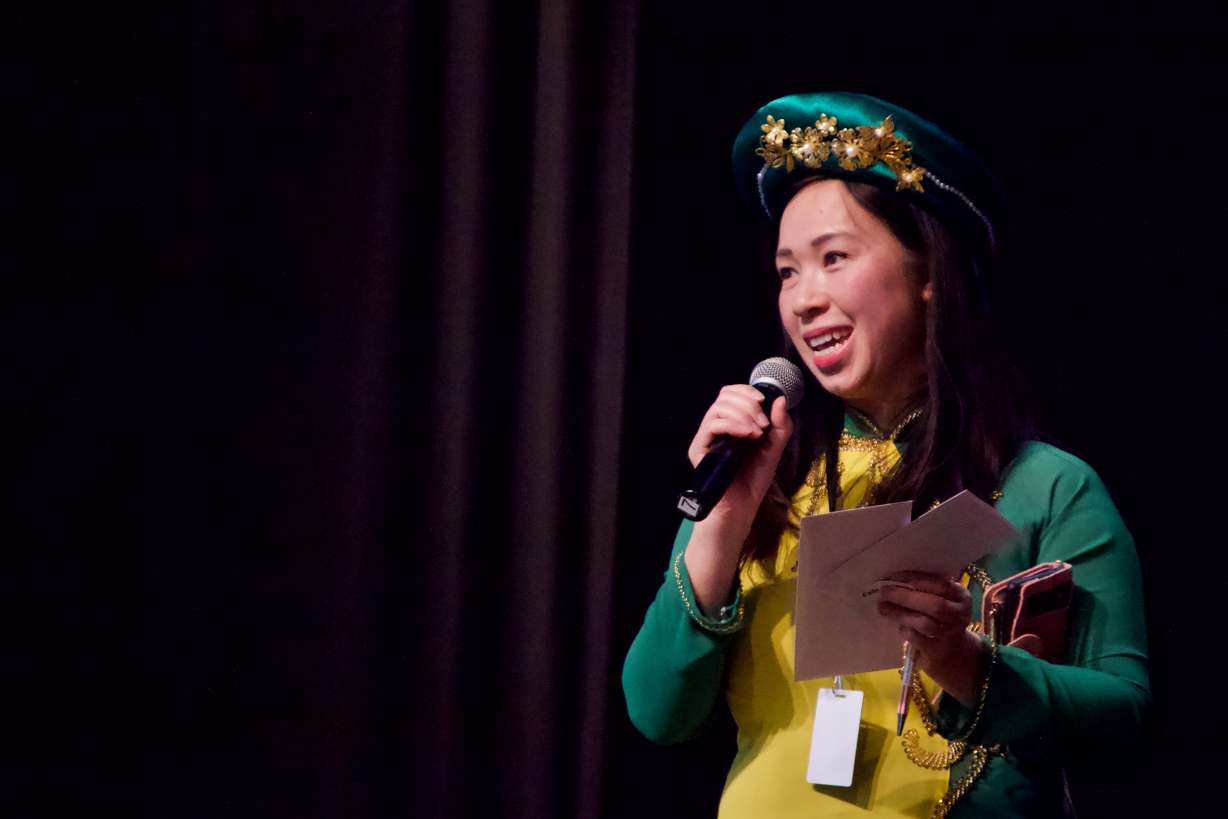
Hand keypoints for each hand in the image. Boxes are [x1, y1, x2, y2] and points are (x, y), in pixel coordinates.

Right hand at [686, 385, 792, 525]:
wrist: (742, 506)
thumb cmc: (754, 479)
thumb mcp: (774, 448)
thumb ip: (780, 425)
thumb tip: (780, 399)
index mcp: (732, 422)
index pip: (731, 393)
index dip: (746, 390)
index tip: (762, 400)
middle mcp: (717, 426)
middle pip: (724, 396)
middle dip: (748, 404)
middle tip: (763, 424)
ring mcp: (706, 436)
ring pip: (718, 408)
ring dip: (743, 414)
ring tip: (757, 433)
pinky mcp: (698, 448)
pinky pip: (712, 425)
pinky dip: (733, 425)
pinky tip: (747, 436)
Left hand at [876, 571, 986, 705]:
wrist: (952, 648)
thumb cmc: (940, 615)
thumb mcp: (941, 597)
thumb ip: (925, 587)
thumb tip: (895, 578)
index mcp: (961, 596)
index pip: (941, 584)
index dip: (916, 579)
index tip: (894, 576)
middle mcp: (959, 615)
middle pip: (934, 605)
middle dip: (906, 597)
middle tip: (884, 592)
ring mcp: (949, 634)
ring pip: (924, 623)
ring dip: (900, 613)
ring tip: (883, 606)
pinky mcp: (936, 650)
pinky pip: (916, 637)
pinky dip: (903, 628)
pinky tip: (895, 623)